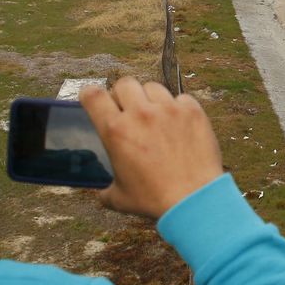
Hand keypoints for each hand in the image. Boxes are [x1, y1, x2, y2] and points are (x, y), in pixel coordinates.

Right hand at [80, 78, 223, 219]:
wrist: (194, 200)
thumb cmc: (154, 200)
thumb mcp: (119, 198)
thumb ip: (106, 190)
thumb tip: (102, 194)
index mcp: (115, 131)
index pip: (92, 95)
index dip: (90, 95)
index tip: (94, 100)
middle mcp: (140, 114)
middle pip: (124, 83)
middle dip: (124, 95)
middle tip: (130, 111)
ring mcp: (168, 109)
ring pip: (152, 87)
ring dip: (151, 99)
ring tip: (157, 118)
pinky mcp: (192, 111)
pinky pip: (181, 98)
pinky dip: (178, 108)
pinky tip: (180, 125)